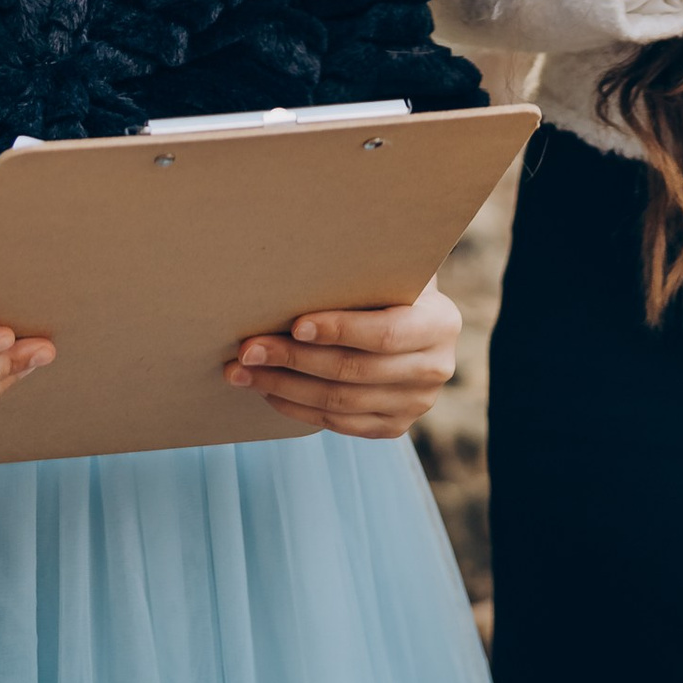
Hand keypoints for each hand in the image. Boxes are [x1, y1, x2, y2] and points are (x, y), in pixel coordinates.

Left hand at [224, 281, 461, 438]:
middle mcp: (434, 370)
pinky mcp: (392, 427)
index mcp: (440, 324)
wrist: (413, 320)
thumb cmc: (389, 282)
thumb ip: (364, 268)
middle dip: (293, 359)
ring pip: (338, 403)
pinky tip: (267, 390)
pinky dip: (297, 408)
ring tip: (243, 372)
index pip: (386, 333)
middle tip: (248, 349)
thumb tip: (301, 255)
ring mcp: (415, 405)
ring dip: (283, 386)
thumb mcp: (391, 268)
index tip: (295, 323)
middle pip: (353, 371)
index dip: (340, 330)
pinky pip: (337, 424)